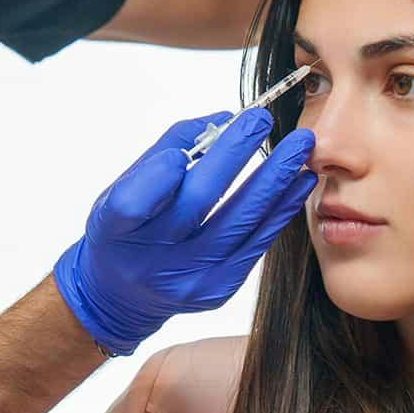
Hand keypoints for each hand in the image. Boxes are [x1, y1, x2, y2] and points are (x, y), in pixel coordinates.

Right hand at [53, 111, 316, 355]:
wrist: (124, 293)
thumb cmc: (125, 227)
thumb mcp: (123, 187)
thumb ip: (167, 148)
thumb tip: (224, 119)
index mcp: (113, 229)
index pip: (131, 203)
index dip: (160, 175)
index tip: (184, 145)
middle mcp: (150, 259)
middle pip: (196, 203)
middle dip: (233, 156)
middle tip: (262, 120)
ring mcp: (187, 279)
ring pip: (238, 223)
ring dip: (274, 180)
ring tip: (299, 146)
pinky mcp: (218, 289)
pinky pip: (255, 244)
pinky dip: (280, 209)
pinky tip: (299, 182)